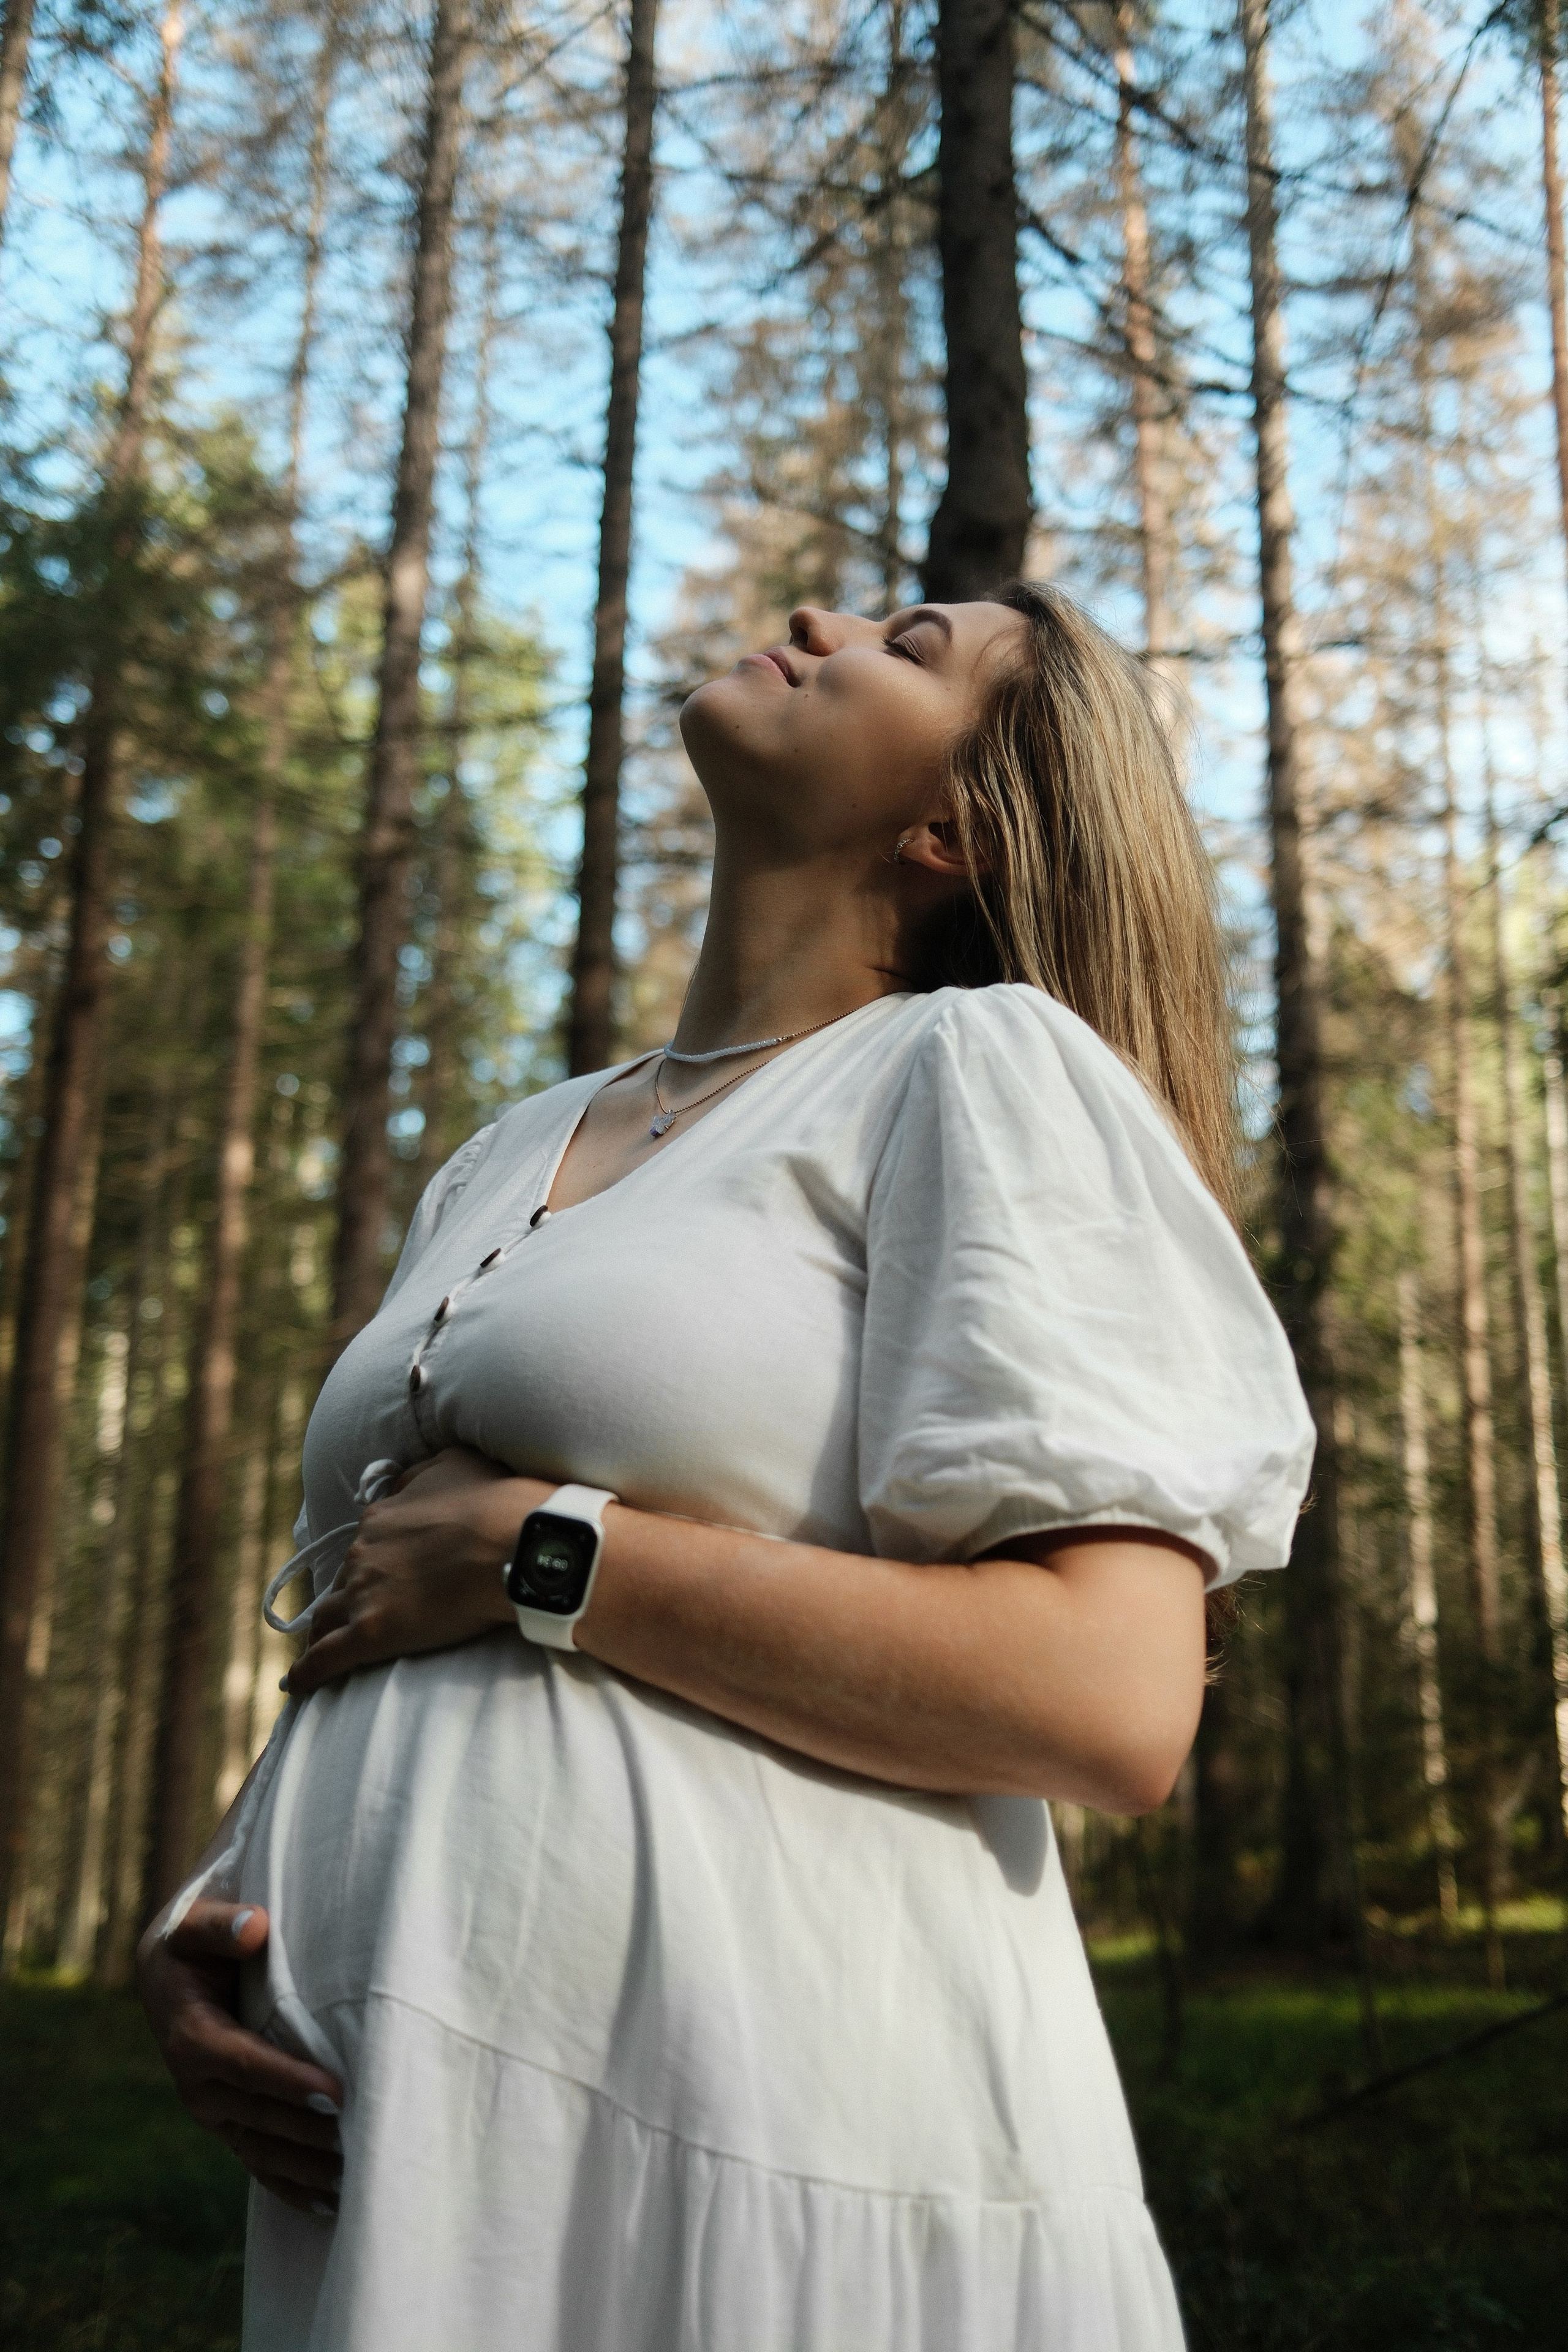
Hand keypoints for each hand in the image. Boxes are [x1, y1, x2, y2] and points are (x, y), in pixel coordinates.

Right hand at [137, 1899, 344, 2216]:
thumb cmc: (193, 1943)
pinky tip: (329, 2203)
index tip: (336, 2091)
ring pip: (261, 2148)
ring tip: (357, 2177)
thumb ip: (223, 1925)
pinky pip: (256, 2161)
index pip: (246, 2066)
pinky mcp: (227, 2124)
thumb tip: (254, 1926)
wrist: (167, 1974)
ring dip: (306, 2166)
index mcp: (190, 2038)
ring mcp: (212, 2111)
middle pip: (260, 2115)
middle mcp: (197, 2085)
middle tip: (363, 2137)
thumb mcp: (196, 1924)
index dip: (289, 2081)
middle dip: (309, 2130)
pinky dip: (290, 2185)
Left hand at [286, 1445, 548, 1696]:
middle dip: (346, 1596)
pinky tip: (297, 1685)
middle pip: (343, 1580)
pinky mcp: (370, 1633)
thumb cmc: (494, 1502)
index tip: (379, 1573)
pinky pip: (325, 1658)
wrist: (511, 1544)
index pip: (364, 1544)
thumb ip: (421, 1475)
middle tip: (356, 1614)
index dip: (371, 1561)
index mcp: (381, 1519)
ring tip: (319, 1649)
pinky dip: (307, 1673)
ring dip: (320, 1633)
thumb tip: (404, 1487)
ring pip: (325, 1618)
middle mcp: (363, 1554)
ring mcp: (363, 1594)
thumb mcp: (454, 1464)